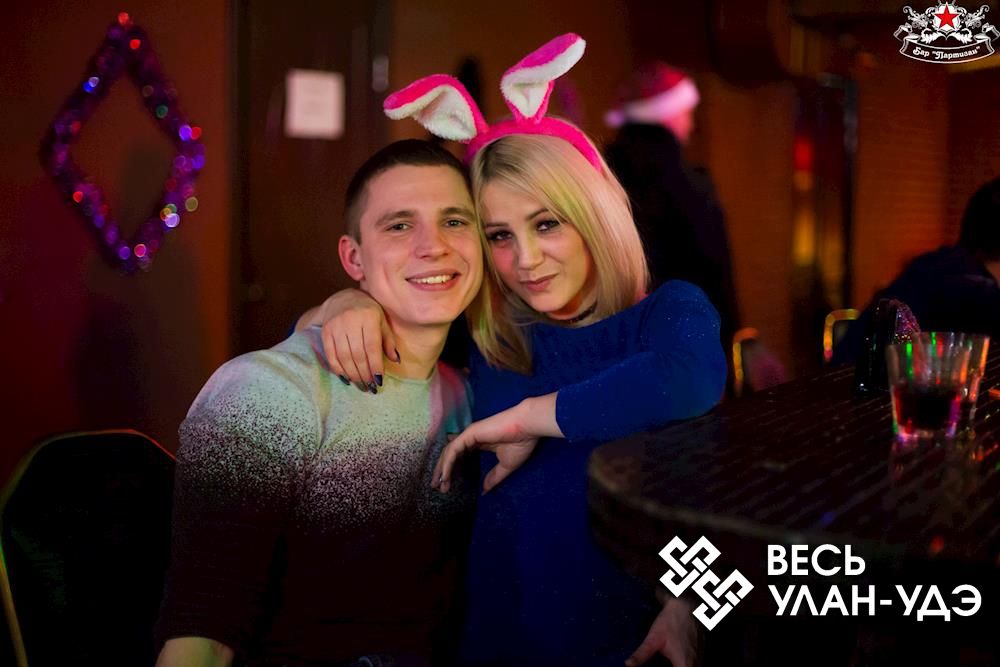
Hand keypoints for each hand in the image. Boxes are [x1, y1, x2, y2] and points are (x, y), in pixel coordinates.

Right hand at [300, 289, 397, 388]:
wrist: (343, 299)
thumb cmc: (368, 313)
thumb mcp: (382, 322)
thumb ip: (388, 341)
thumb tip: (396, 360)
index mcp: (368, 317)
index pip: (372, 347)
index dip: (375, 365)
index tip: (379, 381)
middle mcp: (350, 321)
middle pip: (357, 354)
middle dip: (364, 374)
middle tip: (370, 388)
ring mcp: (336, 326)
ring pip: (343, 356)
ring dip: (352, 374)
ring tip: (360, 385)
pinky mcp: (325, 332)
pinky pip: (330, 354)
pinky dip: (338, 369)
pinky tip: (346, 378)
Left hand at [432, 394, 562, 493]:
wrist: (528, 427)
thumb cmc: (520, 442)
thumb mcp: (506, 465)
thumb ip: (494, 477)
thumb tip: (485, 491)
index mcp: (479, 443)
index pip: (460, 457)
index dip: (453, 470)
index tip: (448, 485)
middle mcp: (471, 438)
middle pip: (451, 455)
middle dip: (443, 471)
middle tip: (437, 487)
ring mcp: (469, 435)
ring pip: (449, 452)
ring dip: (442, 469)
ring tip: (438, 484)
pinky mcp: (469, 434)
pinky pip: (453, 450)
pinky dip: (447, 463)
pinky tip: (445, 475)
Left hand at [625, 597, 699, 666]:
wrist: (686, 604)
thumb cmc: (670, 621)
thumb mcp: (653, 638)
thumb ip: (641, 654)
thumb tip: (628, 664)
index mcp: (684, 663)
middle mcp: (696, 662)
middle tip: (666, 664)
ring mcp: (700, 656)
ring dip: (682, 666)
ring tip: (672, 662)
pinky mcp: (702, 650)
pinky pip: (697, 663)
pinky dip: (689, 664)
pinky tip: (678, 660)